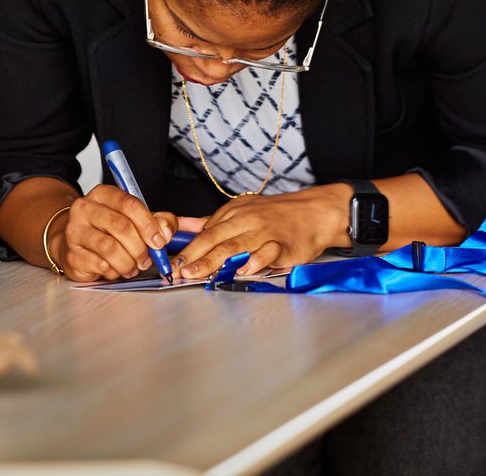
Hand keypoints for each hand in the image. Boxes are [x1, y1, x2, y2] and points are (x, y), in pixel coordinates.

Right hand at [48, 185, 176, 281]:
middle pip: (121, 226)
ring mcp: (75, 231)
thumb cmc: (108, 231)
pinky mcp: (71, 254)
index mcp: (103, 194)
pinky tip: (116, 270)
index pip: (129, 204)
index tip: (159, 241)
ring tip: (133, 267)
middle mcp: (85, 209)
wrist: (75, 244)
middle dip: (139, 247)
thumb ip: (157, 221)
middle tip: (147, 260)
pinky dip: (114, 271)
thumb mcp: (135, 220)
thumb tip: (167, 231)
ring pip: (110, 248)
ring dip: (128, 262)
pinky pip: (100, 265)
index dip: (148, 224)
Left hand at [172, 184, 351, 279]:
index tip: (171, 265)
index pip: (205, 233)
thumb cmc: (274, 215)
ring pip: (237, 246)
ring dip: (215, 262)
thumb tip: (179, 225)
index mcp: (233, 213)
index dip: (187, 250)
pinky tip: (244, 270)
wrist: (314, 212)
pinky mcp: (284, 244)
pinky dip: (256, 260)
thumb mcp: (240, 211)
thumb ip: (209, 222)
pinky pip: (268, 252)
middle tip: (179, 271)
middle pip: (216, 240)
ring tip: (198, 274)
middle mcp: (246, 221)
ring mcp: (265, 232)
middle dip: (195, 257)